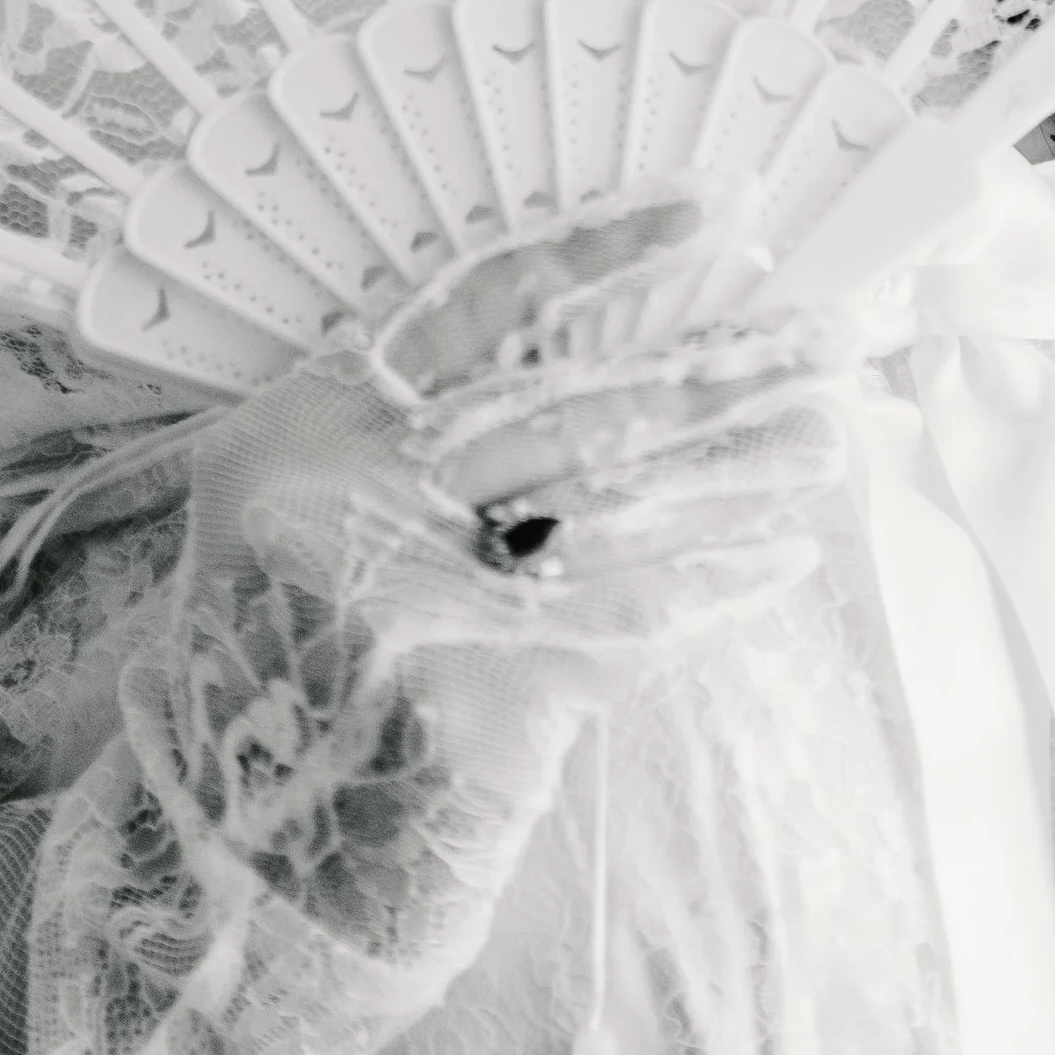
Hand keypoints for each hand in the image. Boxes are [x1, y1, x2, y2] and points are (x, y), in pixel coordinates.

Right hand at [138, 203, 849, 949]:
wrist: (223, 844)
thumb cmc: (268, 651)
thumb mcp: (285, 508)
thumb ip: (399, 427)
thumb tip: (581, 349)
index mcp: (314, 429)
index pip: (482, 305)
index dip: (601, 251)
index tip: (708, 209)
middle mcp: (367, 501)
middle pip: (578, 407)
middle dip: (711, 371)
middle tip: (822, 334)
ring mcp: (428, 602)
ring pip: (624, 506)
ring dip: (735, 471)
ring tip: (830, 428)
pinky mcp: (483, 699)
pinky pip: (631, 624)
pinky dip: (711, 588)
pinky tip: (783, 555)